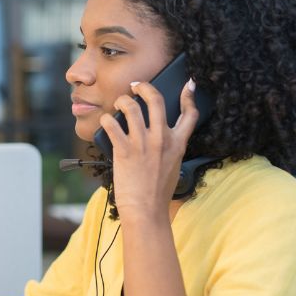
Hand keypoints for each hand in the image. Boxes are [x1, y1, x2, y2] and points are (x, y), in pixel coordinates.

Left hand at [99, 79, 198, 219]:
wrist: (146, 210)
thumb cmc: (157, 193)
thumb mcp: (173, 166)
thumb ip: (170, 148)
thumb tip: (161, 134)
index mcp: (178, 143)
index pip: (190, 115)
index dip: (189, 96)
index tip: (187, 85)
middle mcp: (162, 139)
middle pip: (156, 100)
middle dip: (144, 87)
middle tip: (136, 86)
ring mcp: (142, 143)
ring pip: (130, 107)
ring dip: (121, 101)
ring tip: (118, 103)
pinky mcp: (124, 150)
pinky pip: (111, 124)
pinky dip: (106, 120)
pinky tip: (105, 122)